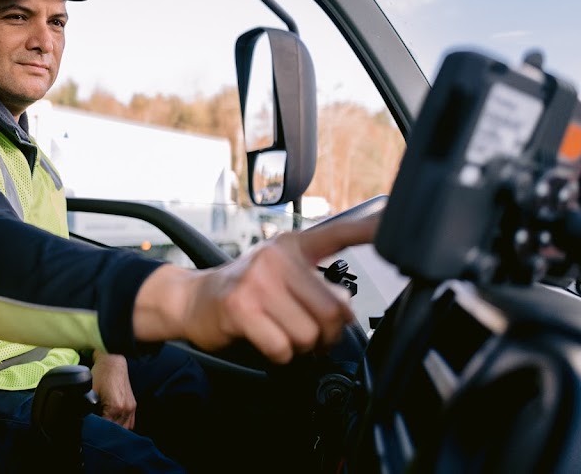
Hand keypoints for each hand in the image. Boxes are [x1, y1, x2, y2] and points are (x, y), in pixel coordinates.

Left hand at [90, 349, 136, 429]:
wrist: (113, 361)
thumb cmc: (101, 374)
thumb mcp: (90, 391)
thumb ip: (86, 407)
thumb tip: (83, 420)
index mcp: (115, 408)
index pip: (105, 429)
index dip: (97, 432)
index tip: (90, 433)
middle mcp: (125, 410)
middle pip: (115, 431)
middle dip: (105, 432)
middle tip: (95, 432)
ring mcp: (131, 408)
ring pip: (123, 429)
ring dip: (114, 430)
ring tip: (104, 429)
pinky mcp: (132, 405)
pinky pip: (129, 423)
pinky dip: (121, 426)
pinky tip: (113, 424)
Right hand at [134, 213, 379, 363]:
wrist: (192, 299)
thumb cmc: (241, 290)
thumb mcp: (277, 272)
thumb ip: (313, 283)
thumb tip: (346, 310)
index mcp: (291, 245)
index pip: (338, 233)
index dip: (368, 229)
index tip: (389, 224)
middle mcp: (276, 257)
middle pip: (333, 310)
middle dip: (327, 335)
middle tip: (312, 337)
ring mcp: (258, 280)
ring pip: (310, 333)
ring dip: (301, 347)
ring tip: (283, 335)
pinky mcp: (241, 307)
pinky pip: (283, 347)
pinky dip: (279, 355)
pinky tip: (266, 341)